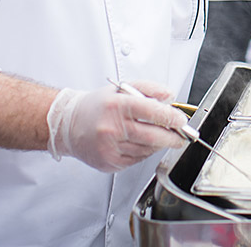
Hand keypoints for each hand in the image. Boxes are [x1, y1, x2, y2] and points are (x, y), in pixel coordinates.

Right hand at [46, 80, 186, 171]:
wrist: (68, 125)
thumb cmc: (97, 106)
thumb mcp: (122, 88)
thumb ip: (149, 89)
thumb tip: (170, 96)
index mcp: (116, 105)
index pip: (151, 111)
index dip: (171, 117)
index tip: (181, 120)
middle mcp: (111, 128)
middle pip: (152, 136)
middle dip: (172, 137)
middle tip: (181, 136)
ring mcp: (109, 148)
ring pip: (146, 150)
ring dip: (158, 145)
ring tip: (159, 136)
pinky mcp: (109, 162)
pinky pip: (136, 160)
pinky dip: (144, 152)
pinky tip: (140, 143)